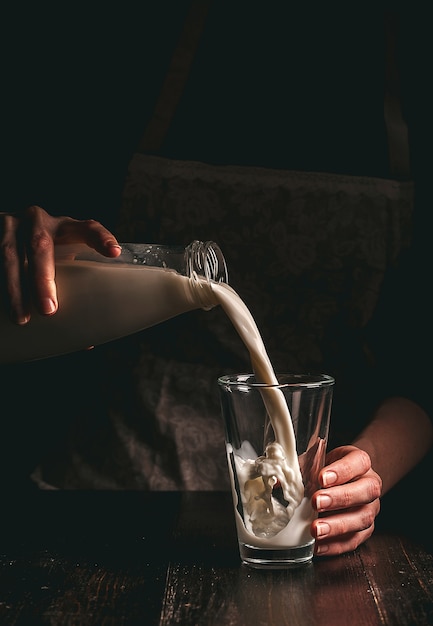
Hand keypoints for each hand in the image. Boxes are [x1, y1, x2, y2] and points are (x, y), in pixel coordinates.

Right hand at [0, 205, 120, 323]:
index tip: (115, 253)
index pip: (87, 228)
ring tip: (21, 318)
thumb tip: (87, 341)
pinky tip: (1, 305)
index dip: (101, 239)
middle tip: (48, 310)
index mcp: (64, 226)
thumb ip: (72, 287)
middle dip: (43, 279)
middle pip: (40, 246)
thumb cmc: (40, 255)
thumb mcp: (57, 258)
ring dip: (15, 288)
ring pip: (10, 255)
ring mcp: (10, 225)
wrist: (3, 234)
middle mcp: (37, 221)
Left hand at [310, 445, 381, 556]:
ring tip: (316, 529)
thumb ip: (301, 468)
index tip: (321, 478)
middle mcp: (370, 484)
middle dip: (339, 498)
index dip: (342, 471)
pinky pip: (355, 540)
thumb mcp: (316, 461)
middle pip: (366, 491)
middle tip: (316, 502)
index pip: (358, 462)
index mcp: (360, 462)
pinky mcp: (366, 529)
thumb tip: (277, 482)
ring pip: (363, 518)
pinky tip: (318, 546)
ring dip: (338, 526)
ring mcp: (371, 508)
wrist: (345, 480)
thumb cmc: (327, 469)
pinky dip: (336, 545)